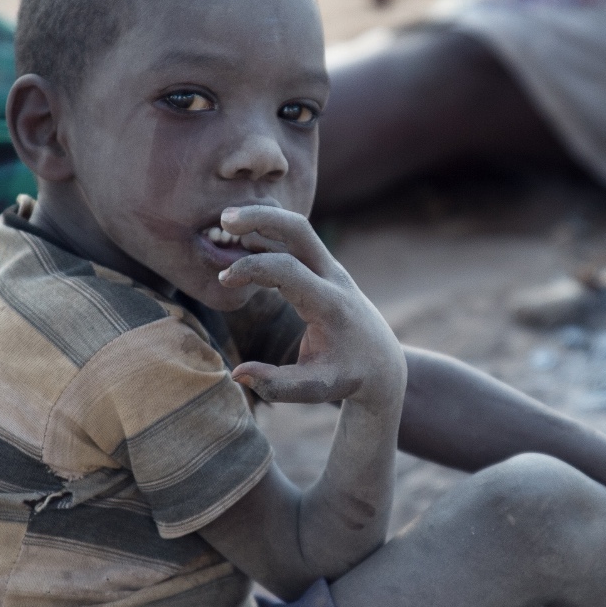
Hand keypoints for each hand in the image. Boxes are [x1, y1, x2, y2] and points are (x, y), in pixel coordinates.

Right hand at [216, 206, 404, 410]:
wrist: (381, 361)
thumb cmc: (347, 375)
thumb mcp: (316, 389)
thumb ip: (277, 385)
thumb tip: (237, 373)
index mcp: (330, 304)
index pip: (288, 269)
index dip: (252, 268)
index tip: (224, 280)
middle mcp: (333, 277)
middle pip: (300, 230)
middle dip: (262, 218)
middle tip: (224, 220)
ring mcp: (330, 268)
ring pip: (298, 228)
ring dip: (263, 220)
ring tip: (225, 224)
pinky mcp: (324, 268)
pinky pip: (296, 240)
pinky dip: (269, 232)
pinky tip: (242, 238)